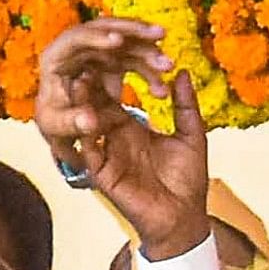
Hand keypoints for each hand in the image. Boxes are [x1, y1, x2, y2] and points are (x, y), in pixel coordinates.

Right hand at [35, 19, 214, 259]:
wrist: (185, 218)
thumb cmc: (188, 180)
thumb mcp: (192, 135)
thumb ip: (185, 105)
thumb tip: (183, 72)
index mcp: (131, 127)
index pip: (113, 96)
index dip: (108, 75)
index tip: (103, 51)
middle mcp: (114, 139)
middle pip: (95, 105)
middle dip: (88, 83)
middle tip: (82, 57)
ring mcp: (106, 156)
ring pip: (88, 126)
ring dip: (82, 105)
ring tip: (77, 80)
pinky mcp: (103, 175)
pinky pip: (90, 152)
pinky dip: (87, 134)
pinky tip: (85, 117)